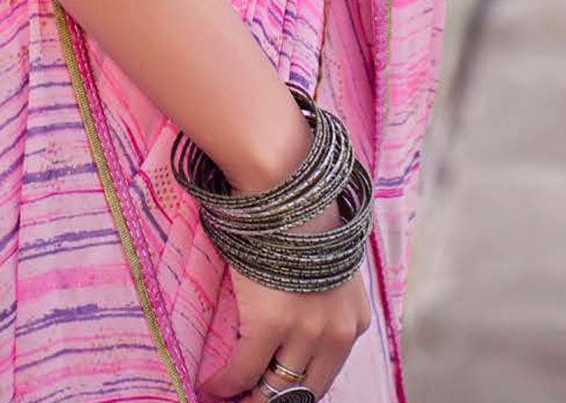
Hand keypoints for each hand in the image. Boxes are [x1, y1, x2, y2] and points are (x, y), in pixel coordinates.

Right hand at [201, 201, 374, 400]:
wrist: (284, 184)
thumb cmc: (300, 215)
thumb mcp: (328, 266)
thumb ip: (322, 300)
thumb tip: (298, 324)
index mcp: (355, 320)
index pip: (327, 375)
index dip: (296, 386)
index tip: (275, 390)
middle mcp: (338, 332)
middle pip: (305, 391)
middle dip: (276, 400)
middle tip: (251, 399)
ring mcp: (306, 330)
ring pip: (274, 389)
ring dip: (249, 397)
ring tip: (227, 397)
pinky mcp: (271, 324)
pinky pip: (242, 371)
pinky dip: (223, 383)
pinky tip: (209, 384)